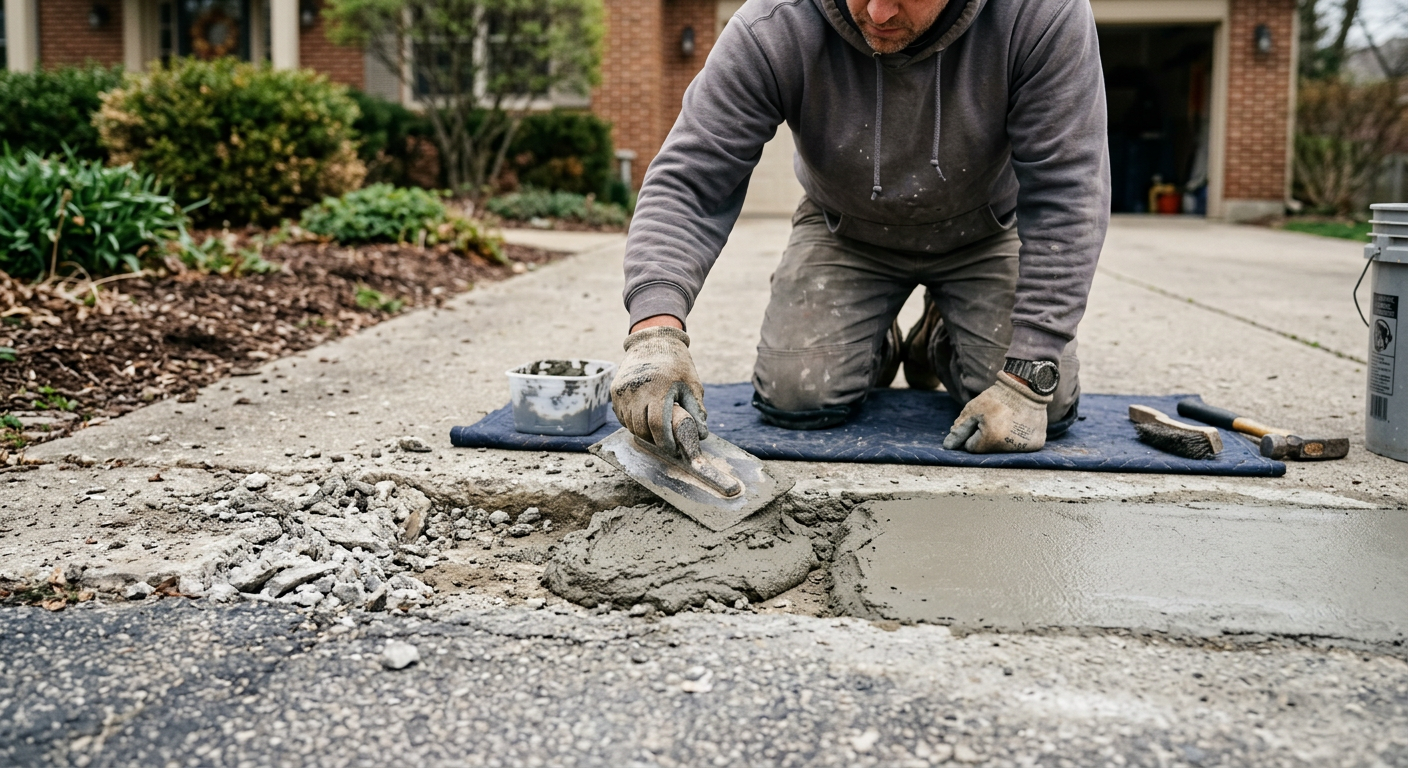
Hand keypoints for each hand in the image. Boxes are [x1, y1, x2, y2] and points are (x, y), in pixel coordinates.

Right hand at [610, 326, 707, 456]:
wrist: (653, 340)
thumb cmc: (676, 363)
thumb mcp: (692, 384)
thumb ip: (696, 410)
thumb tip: (701, 435)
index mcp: (659, 388)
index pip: (657, 425)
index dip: (665, 442)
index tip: (673, 448)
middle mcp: (637, 390)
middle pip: (641, 428)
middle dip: (654, 440)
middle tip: (666, 442)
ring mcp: (623, 390)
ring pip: (630, 424)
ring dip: (642, 432)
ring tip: (656, 431)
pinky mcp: (615, 390)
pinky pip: (622, 415)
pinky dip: (632, 422)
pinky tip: (644, 419)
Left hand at [943, 372, 1051, 452]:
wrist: (1027, 388)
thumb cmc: (996, 399)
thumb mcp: (972, 410)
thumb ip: (959, 430)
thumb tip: (947, 447)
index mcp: (990, 439)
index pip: (972, 447)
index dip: (974, 433)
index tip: (983, 421)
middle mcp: (1008, 447)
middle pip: (988, 450)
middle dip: (987, 438)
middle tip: (996, 420)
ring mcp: (1024, 447)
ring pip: (1004, 450)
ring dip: (1003, 439)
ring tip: (1009, 422)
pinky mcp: (1036, 444)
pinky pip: (1021, 447)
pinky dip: (1019, 439)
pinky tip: (1020, 425)